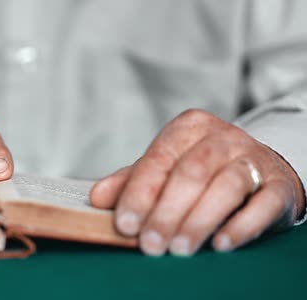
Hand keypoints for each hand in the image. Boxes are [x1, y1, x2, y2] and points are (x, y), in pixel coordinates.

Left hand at [90, 109, 304, 255]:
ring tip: (179, 249)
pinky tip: (222, 244)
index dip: (139, 194)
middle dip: (166, 212)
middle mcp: (222, 137)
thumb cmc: (203, 170)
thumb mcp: (166, 168)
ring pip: (225, 186)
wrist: (261, 168)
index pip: (158, 160)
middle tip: (151, 245)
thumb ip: (132, 181)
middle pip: (190, 173)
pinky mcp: (279, 183)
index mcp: (188, 128)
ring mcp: (253, 158)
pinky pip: (263, 203)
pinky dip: (242, 225)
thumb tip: (97, 198)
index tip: (124, 224)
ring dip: (199, 221)